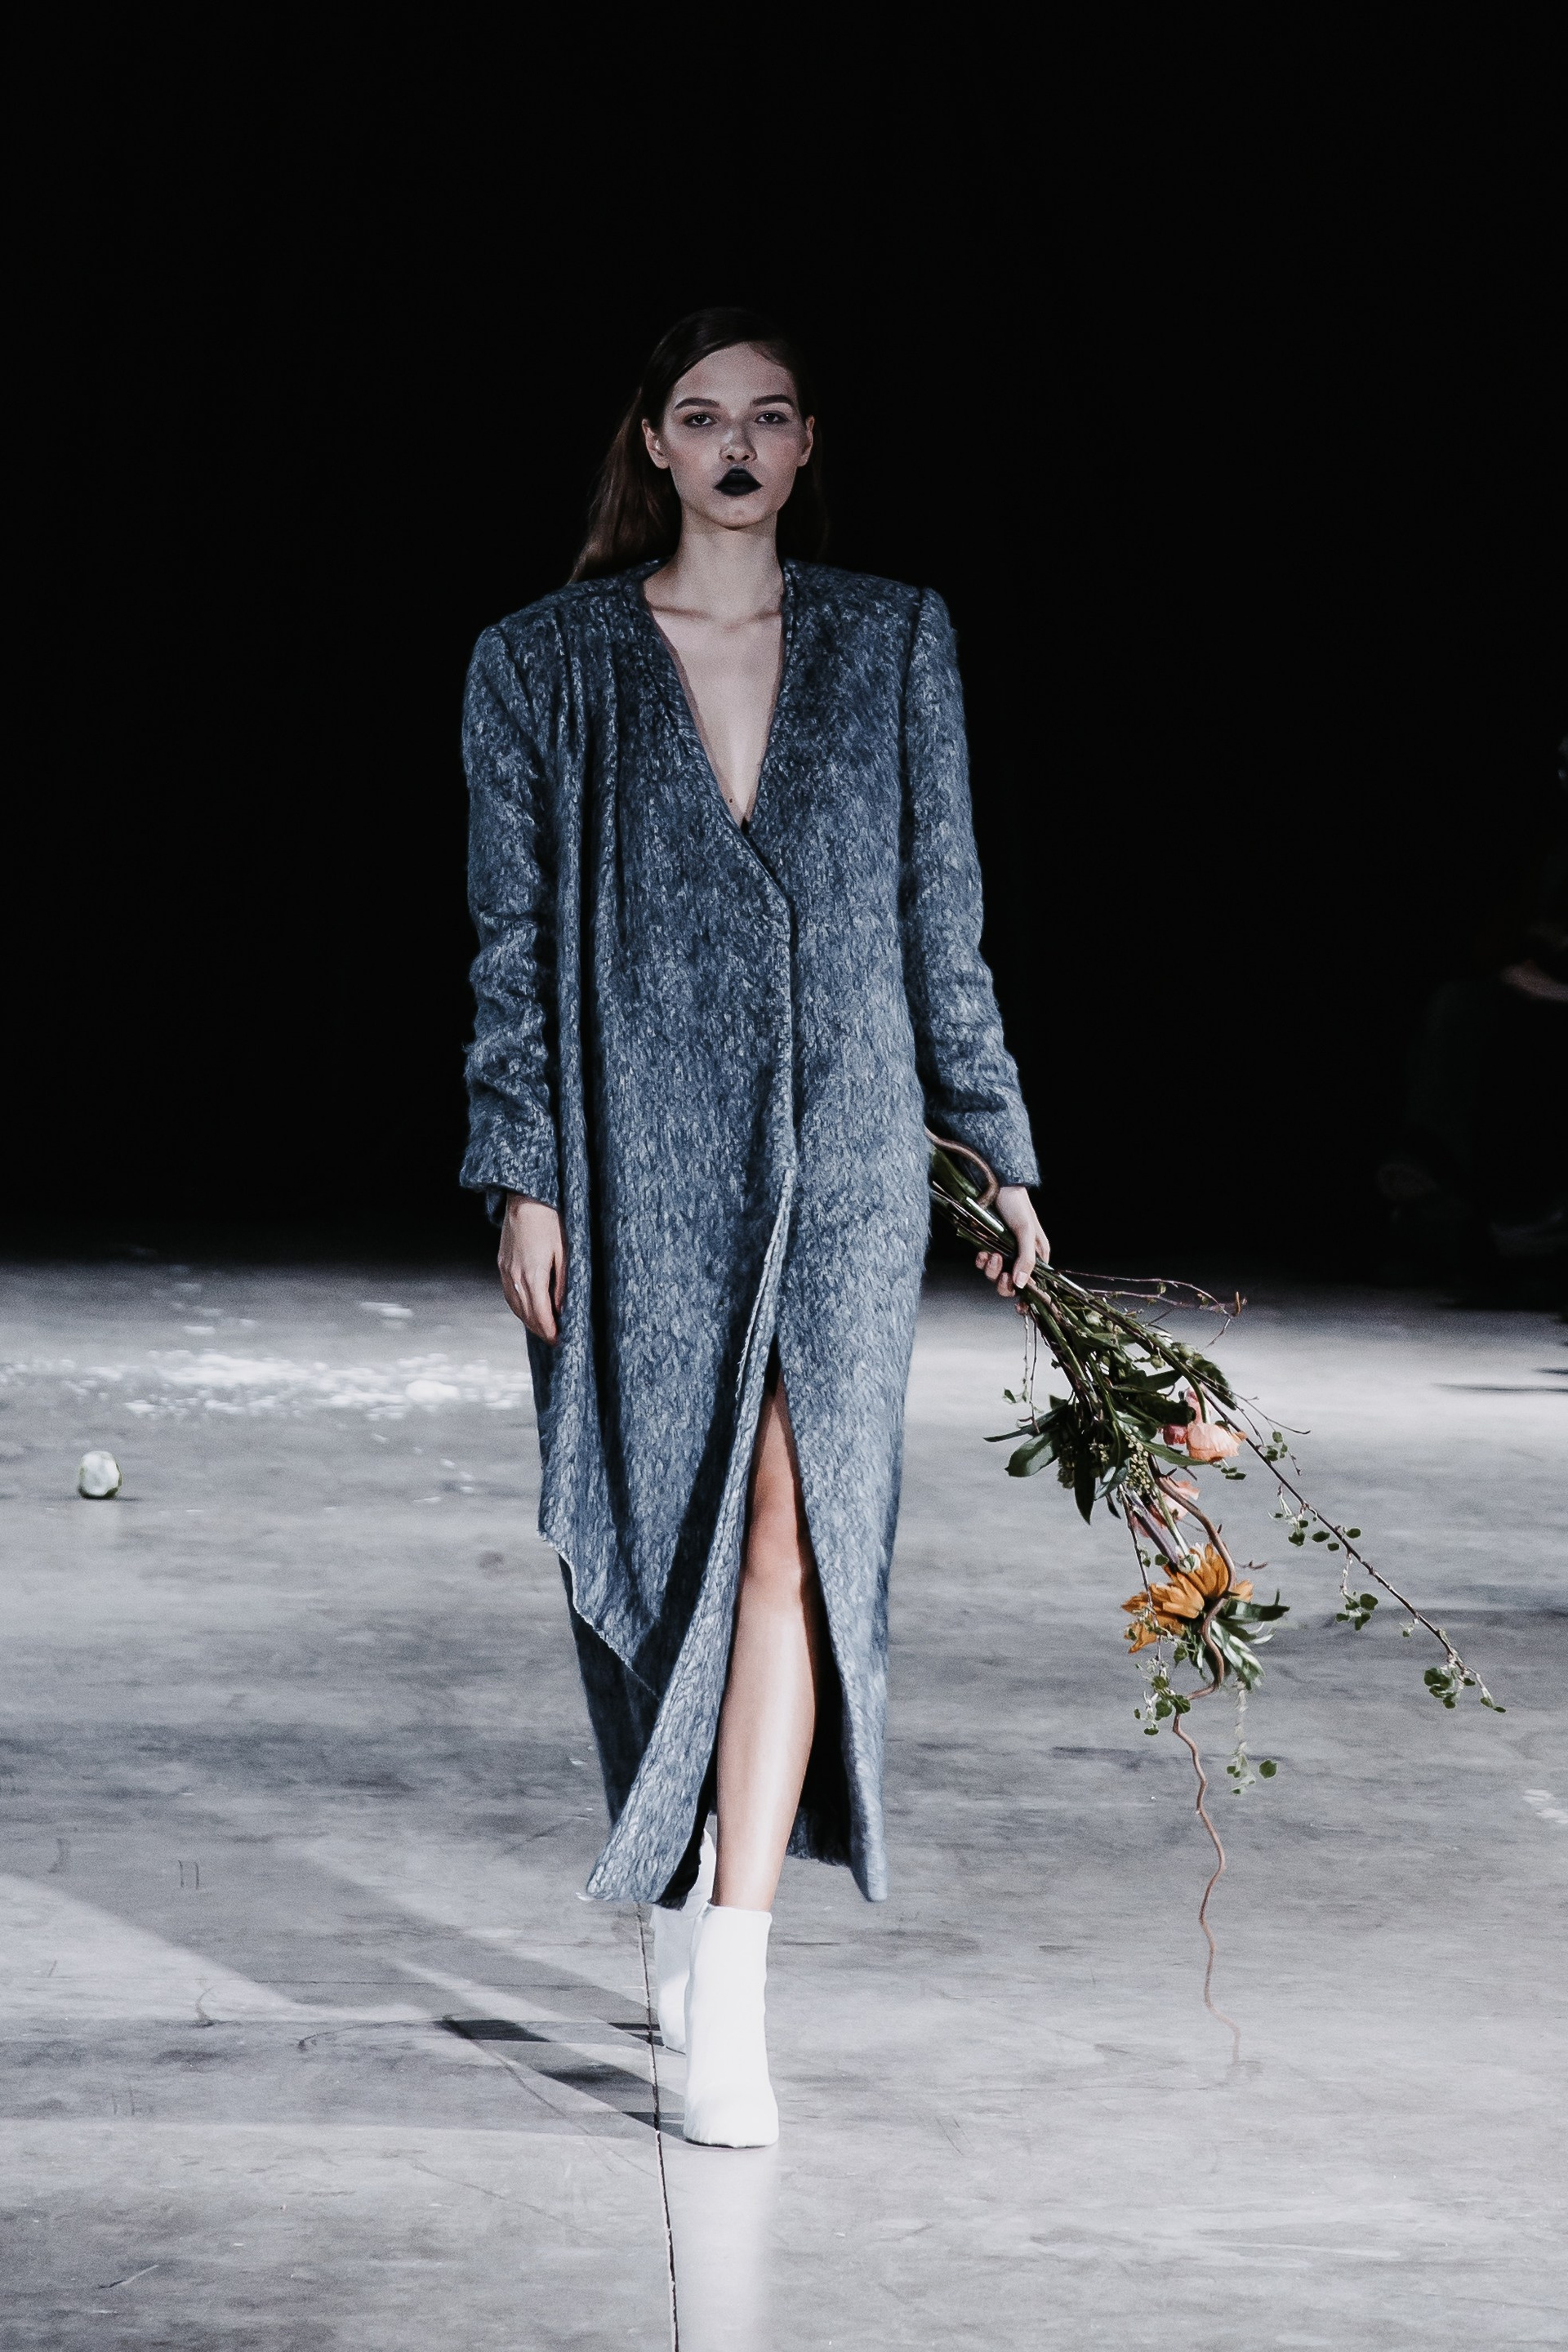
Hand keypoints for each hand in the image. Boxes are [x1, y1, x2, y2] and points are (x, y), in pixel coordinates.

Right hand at [499, 1194, 566, 1341]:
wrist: (526, 1198)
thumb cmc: (551, 1221)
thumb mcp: (565, 1252)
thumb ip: (563, 1283)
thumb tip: (561, 1310)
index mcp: (533, 1274)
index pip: (540, 1314)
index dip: (549, 1331)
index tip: (559, 1341)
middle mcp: (515, 1276)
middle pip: (526, 1314)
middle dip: (540, 1330)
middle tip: (554, 1339)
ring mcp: (505, 1270)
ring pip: (515, 1306)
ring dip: (529, 1321)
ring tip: (543, 1328)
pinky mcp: (501, 1264)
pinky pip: (508, 1293)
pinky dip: (519, 1307)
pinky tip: (528, 1309)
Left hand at [976, 1184, 1049, 1305]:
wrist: (994, 1184)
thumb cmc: (1017, 1205)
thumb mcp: (1025, 1231)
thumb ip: (1026, 1259)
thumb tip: (1021, 1285)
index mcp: (1038, 1255)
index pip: (1036, 1284)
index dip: (1028, 1298)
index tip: (1020, 1308)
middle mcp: (1021, 1257)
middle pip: (1013, 1285)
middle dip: (1006, 1284)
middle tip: (1003, 1276)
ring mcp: (1004, 1253)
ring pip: (997, 1276)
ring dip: (992, 1271)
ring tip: (991, 1255)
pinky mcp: (988, 1247)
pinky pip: (984, 1264)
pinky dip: (982, 1262)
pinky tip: (982, 1252)